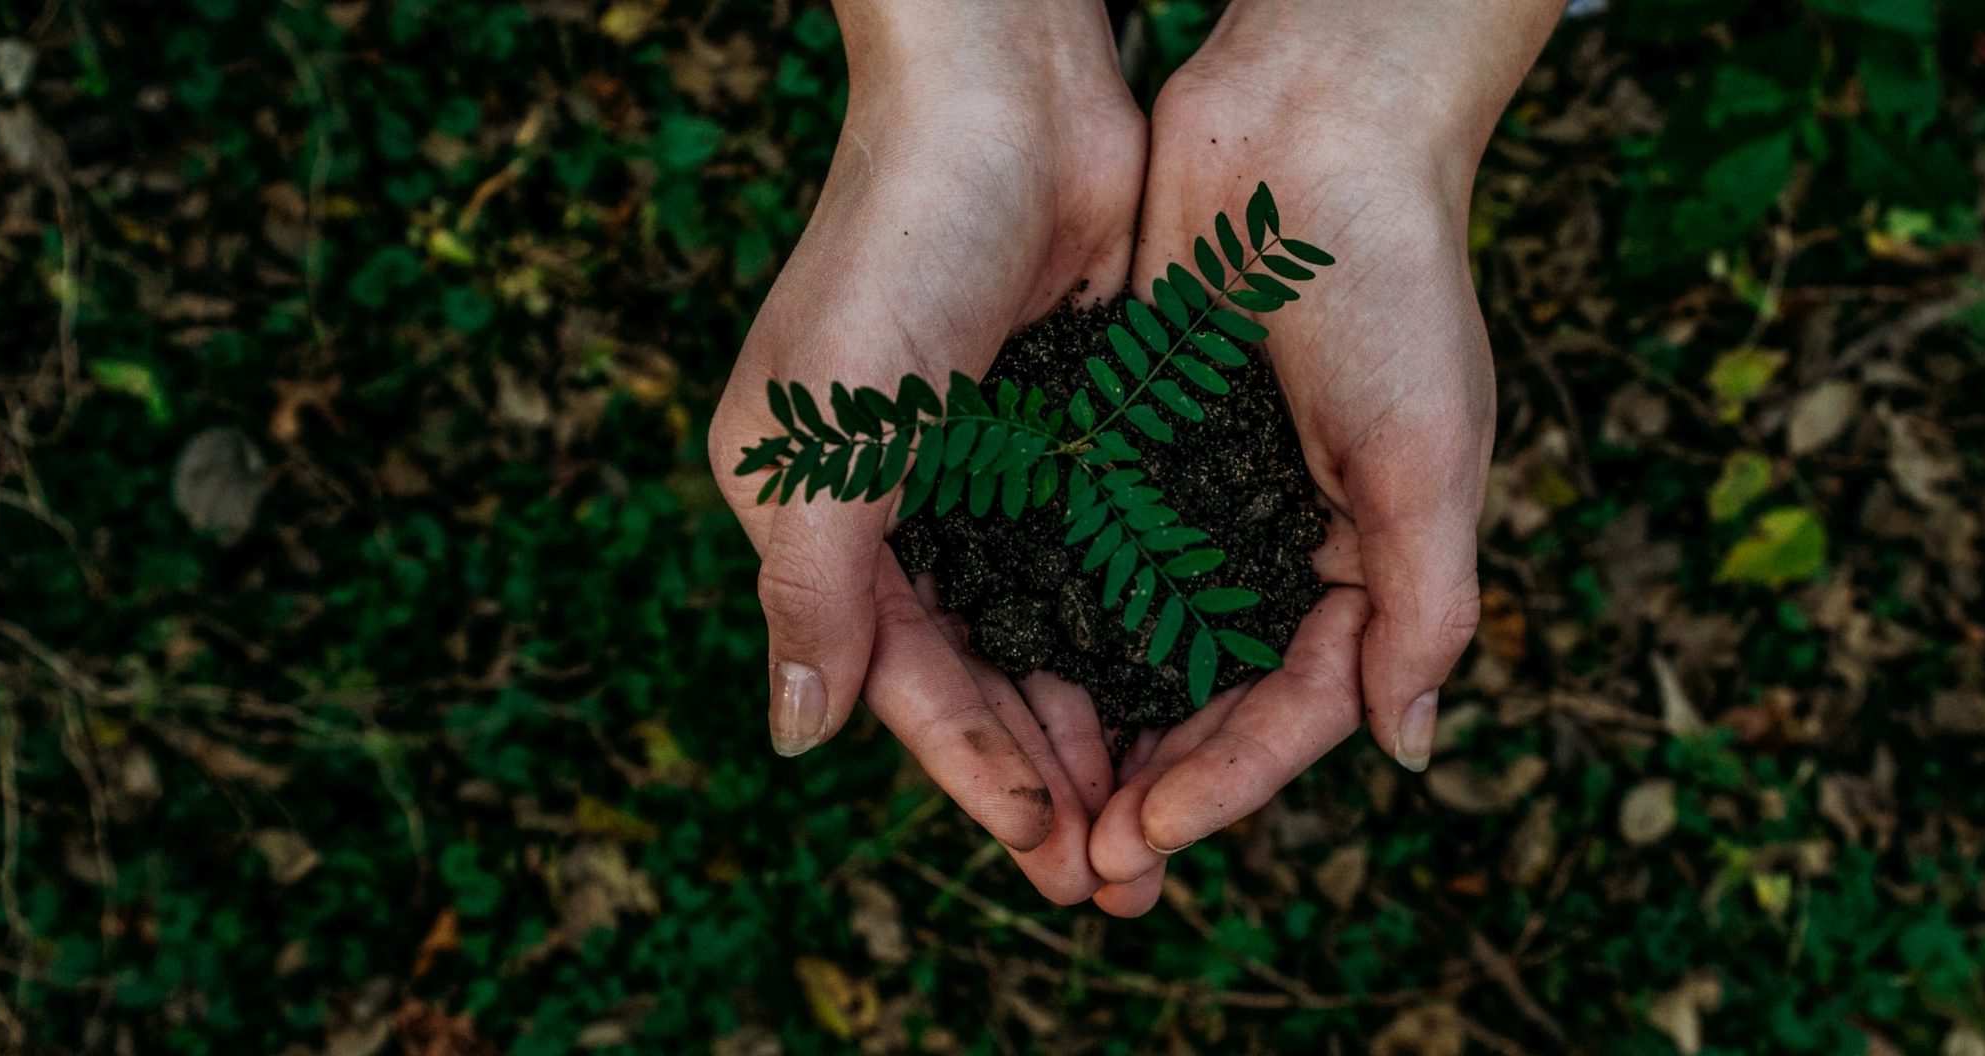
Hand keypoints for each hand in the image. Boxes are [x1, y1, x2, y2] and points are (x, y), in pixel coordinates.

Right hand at [707, 0, 1141, 902]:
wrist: (1007, 95)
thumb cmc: (894, 248)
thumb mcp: (826, 434)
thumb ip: (810, 589)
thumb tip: (795, 737)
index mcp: (818, 512)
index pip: (898, 676)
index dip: (969, 767)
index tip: (1048, 846)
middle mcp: (901, 503)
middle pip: (980, 673)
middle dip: (1044, 774)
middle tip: (1119, 874)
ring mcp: (991, 469)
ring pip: (1048, 631)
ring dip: (1098, 723)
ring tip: (1160, 812)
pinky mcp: (1071, 430)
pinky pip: (1105, 559)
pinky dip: (1138, 630)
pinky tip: (1190, 692)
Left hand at [1085, 0, 1566, 913]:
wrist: (1312, 125)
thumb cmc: (1392, 283)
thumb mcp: (1430, 455)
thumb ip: (1425, 604)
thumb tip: (1408, 749)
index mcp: (1364, 558)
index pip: (1296, 707)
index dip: (1227, 782)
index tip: (1146, 836)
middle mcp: (1278, 541)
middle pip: (1210, 698)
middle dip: (1152, 784)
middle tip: (1081, 866)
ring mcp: (1199, 494)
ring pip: (1139, 642)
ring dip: (1094, 726)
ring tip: (1034, 804)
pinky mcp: (1131, 440)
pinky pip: (1087, 552)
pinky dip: (1052, 617)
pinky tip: (998, 672)